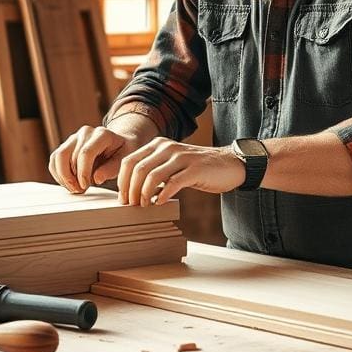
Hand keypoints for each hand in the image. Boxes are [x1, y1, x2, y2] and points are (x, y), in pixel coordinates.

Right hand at [49, 125, 138, 193]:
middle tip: (80, 190)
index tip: (86, 186)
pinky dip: (58, 174)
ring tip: (75, 188)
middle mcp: (85, 132)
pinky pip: (54, 160)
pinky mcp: (66, 145)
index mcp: (102, 134)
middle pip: (68, 156)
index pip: (85, 153)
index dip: (83, 172)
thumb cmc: (121, 152)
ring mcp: (74, 138)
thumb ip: (112, 169)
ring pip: (58, 157)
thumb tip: (96, 178)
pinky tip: (69, 183)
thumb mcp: (124, 160)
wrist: (117, 143)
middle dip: (72, 178)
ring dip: (63, 177)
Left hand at [118, 138, 244, 206]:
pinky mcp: (195, 169)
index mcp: (158, 145)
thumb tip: (132, 193)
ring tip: (144, 206)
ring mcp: (181, 157)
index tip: (122, 199)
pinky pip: (172, 183)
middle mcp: (167, 147)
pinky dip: (162, 195)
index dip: (122, 182)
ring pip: (152, 176)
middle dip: (130, 190)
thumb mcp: (171, 165)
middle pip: (138, 169)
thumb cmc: (197, 169)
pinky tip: (159, 203)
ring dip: (144, 194)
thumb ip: (154, 172)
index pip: (130, 161)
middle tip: (130, 206)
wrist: (229, 164)